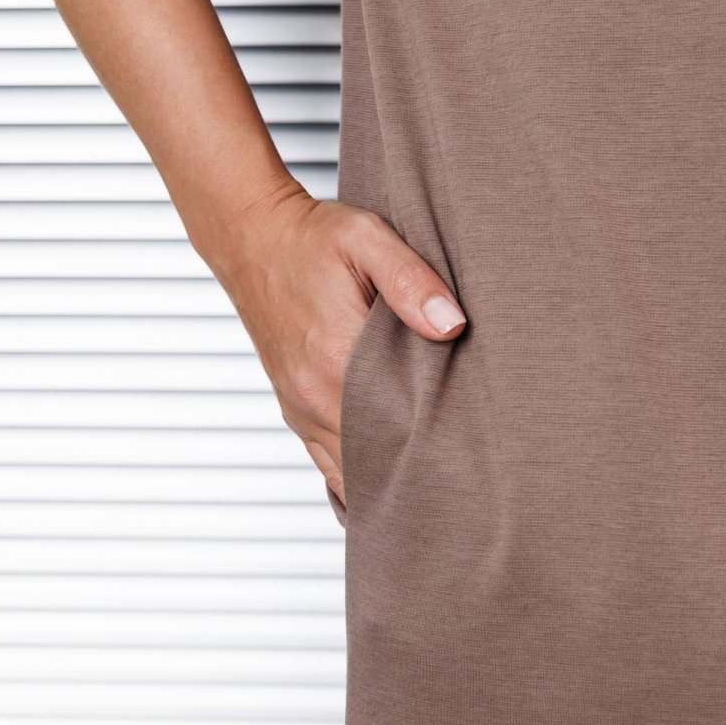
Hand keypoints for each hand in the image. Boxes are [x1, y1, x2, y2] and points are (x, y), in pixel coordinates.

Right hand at [219, 185, 466, 508]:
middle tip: (467, 479)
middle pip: (374, 460)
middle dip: (418, 472)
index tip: (475, 453)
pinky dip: (356, 478)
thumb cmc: (310, 238)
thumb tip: (452, 325)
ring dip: (386, 480)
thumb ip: (411, 280)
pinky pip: (325, 463)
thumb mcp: (366, 238)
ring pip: (347, 473)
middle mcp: (313, 392)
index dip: (437, 444)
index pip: (398, 424)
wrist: (250, 237)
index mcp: (335, 355)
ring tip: (434, 488)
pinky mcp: (293, 406)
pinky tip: (387, 483)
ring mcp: (299, 405)